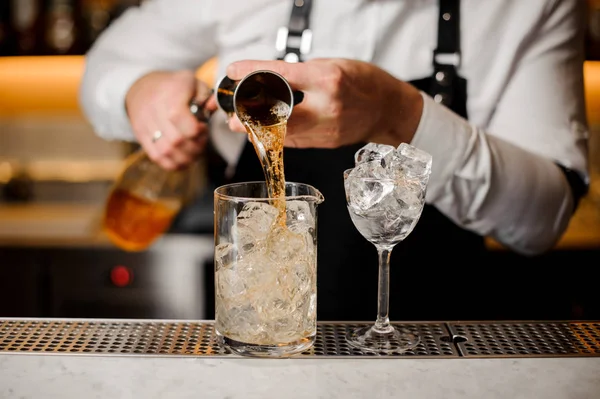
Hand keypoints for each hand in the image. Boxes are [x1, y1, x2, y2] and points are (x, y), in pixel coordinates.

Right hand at [125, 70, 217, 169]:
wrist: (142, 87)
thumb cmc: (173, 86)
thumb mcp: (192, 81)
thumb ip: (206, 95)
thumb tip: (211, 107)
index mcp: (171, 96)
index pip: (183, 122)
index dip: (198, 131)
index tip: (203, 127)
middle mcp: (155, 111)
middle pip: (176, 141)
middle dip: (195, 146)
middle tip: (201, 140)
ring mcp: (146, 125)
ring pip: (166, 152)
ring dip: (185, 157)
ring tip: (194, 151)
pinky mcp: (141, 136)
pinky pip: (156, 157)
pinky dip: (172, 163)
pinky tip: (183, 159)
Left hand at [226, 58, 423, 147]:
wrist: (388, 108)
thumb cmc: (364, 82)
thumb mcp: (332, 65)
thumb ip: (301, 74)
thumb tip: (268, 79)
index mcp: (327, 80)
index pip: (280, 75)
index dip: (251, 72)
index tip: (233, 70)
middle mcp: (326, 107)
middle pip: (276, 115)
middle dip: (250, 118)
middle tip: (233, 118)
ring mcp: (326, 128)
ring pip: (283, 133)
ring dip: (260, 131)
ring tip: (245, 125)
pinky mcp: (325, 142)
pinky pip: (296, 140)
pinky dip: (280, 135)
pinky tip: (270, 131)